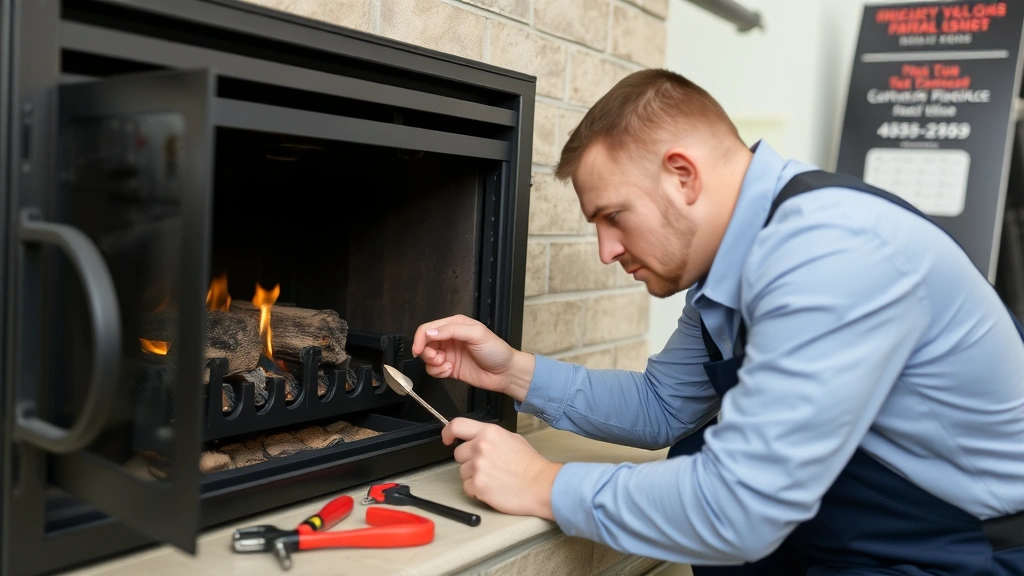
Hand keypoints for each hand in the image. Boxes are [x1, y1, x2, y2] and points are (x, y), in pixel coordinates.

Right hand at [412, 315, 534, 401]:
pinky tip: (450, 371)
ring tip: (447, 366)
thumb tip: (430, 332)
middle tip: (439, 358)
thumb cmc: (496, 350)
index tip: (418, 350)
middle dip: (427, 353)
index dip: (420, 338)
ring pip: (427, 358)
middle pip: (425, 343)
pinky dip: (438, 372)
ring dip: (433, 364)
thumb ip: (452, 330)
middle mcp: (449, 338)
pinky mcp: (449, 368)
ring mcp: (449, 354)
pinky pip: (433, 370)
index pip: (429, 328)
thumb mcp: (476, 334)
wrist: (505, 373)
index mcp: (455, 325)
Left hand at [442, 418, 562, 519]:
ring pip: (462, 472)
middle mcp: (481, 447)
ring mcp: (478, 467)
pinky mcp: (478, 486)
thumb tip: (476, 438)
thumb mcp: (512, 438)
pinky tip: (492, 487)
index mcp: (489, 432)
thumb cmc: (530, 465)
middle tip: (487, 466)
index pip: (457, 425)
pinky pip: (467, 488)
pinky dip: (476, 490)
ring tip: (493, 478)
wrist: (541, 485)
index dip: (447, 432)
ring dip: (474, 476)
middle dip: (469, 460)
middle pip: (458, 453)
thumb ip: (490, 436)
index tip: (446, 438)